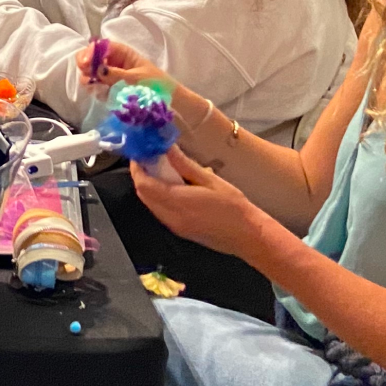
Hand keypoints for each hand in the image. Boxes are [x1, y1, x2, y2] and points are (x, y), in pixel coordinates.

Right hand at [76, 39, 171, 89]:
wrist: (169, 101)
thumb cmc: (155, 85)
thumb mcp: (135, 78)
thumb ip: (114, 75)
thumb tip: (95, 69)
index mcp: (120, 52)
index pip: (97, 47)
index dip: (88, 53)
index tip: (85, 65)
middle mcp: (112, 62)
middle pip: (89, 60)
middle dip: (86, 70)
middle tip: (90, 81)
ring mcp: (110, 76)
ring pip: (90, 76)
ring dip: (91, 83)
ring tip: (100, 91)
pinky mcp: (110, 89)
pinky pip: (96, 88)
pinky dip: (96, 92)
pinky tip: (104, 97)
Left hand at [130, 148, 267, 258]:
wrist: (248, 236)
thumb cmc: (233, 206)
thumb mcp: (210, 180)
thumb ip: (184, 165)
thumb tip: (167, 148)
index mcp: (177, 202)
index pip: (144, 184)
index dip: (137, 167)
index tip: (141, 152)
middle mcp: (169, 216)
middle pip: (143, 194)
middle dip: (141, 175)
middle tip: (150, 158)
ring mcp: (173, 226)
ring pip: (150, 203)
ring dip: (149, 186)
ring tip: (160, 169)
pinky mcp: (179, 230)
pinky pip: (159, 210)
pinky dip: (158, 196)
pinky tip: (171, 186)